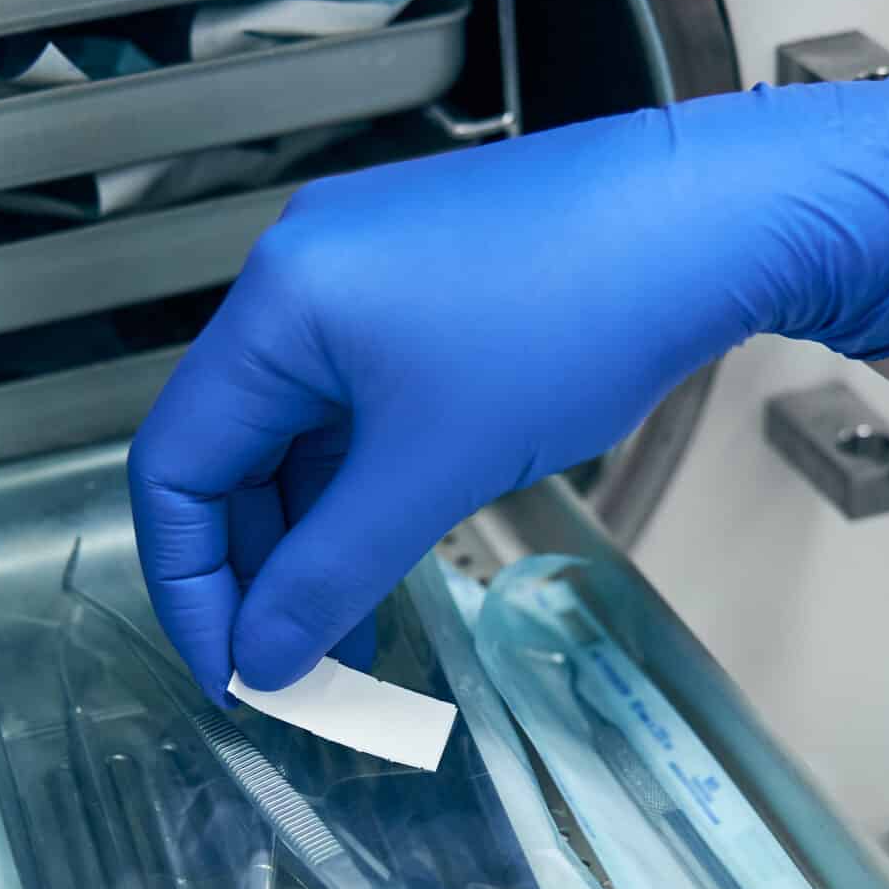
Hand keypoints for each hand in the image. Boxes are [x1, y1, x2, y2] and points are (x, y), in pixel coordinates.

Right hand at [126, 75, 888, 695]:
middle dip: (250, 565)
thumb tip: (267, 653)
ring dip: (307, 530)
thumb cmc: (585, 301)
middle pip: (226, 448)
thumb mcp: (437, 467)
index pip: (173, 465)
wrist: (715, 221)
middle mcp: (300, 272)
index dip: (189, 583)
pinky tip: (380, 542)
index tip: (228, 666)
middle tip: (287, 660)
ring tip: (339, 621)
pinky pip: (350, 400)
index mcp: (277, 300)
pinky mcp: (416, 284)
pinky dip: (355, 480)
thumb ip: (334, 571)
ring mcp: (358, 272)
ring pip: (292, 430)